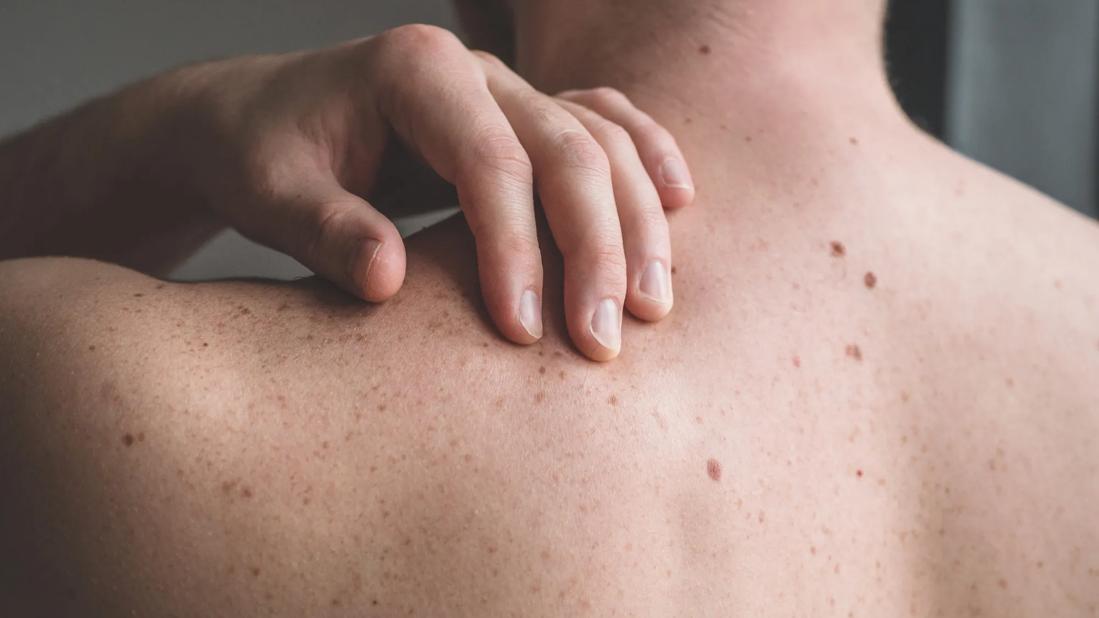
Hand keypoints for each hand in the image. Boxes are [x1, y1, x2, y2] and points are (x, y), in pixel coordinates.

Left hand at [189, 24, 694, 359]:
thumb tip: (389, 279)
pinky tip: (680, 202)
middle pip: (566, 149)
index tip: (521, 332)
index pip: (490, 161)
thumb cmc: (260, 156)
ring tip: (650, 307)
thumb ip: (324, 230)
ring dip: (636, 223)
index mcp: (414, 71)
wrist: (257, 121)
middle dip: (595, 249)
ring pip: (600, 141)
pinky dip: (645, 160)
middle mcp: (475, 72)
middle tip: (603, 341)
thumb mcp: (268, 193)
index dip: (514, 249)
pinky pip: (604, 124)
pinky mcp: (522, 116)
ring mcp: (507, 88)